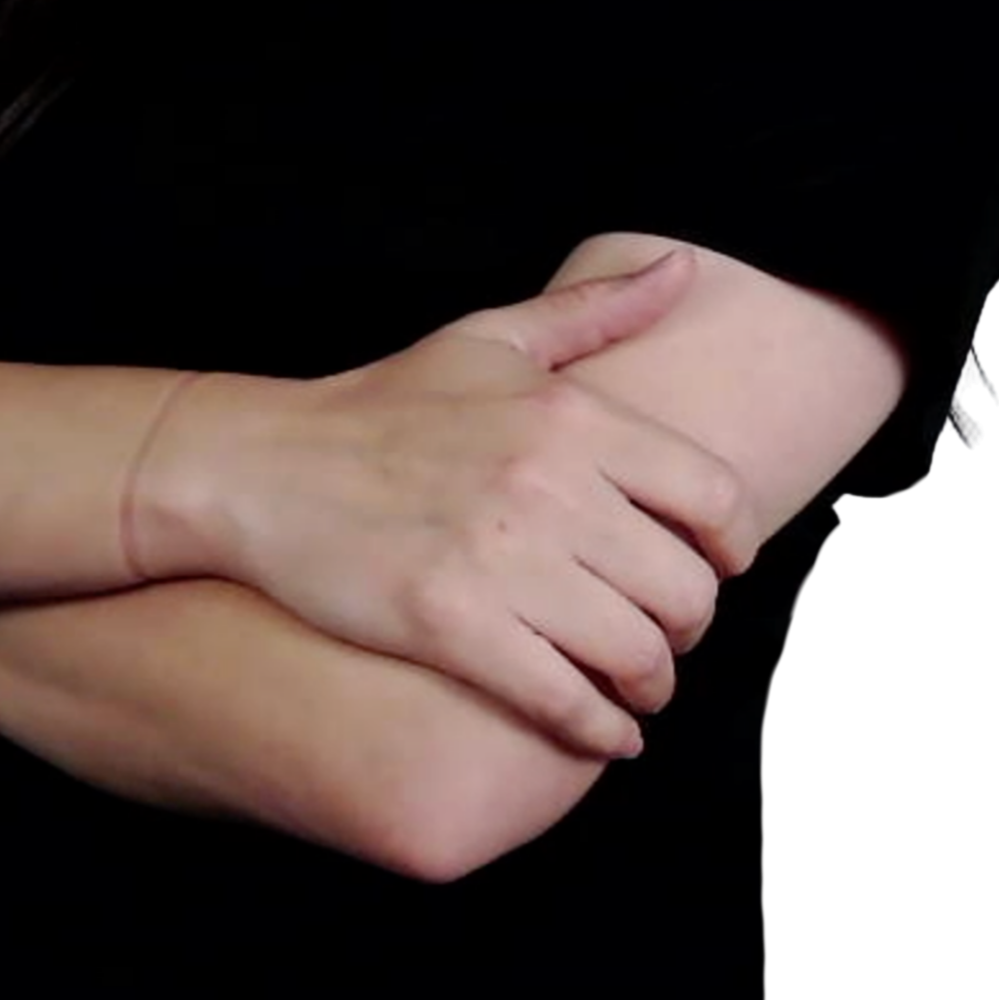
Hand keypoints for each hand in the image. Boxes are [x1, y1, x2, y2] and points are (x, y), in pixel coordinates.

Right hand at [141, 255, 757, 762]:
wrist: (266, 465)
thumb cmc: (384, 404)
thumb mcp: (489, 336)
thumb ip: (595, 310)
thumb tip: (683, 267)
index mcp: (568, 414)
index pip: (712, 495)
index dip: (732, 546)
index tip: (720, 566)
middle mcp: (547, 484)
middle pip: (684, 587)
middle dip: (690, 625)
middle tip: (670, 633)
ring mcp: (499, 559)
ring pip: (634, 652)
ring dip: (652, 684)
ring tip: (639, 686)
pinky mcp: (451, 625)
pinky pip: (564, 700)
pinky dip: (600, 731)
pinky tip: (605, 732)